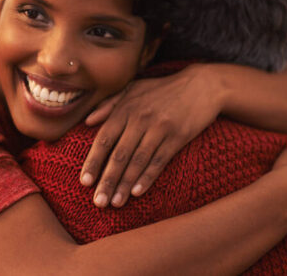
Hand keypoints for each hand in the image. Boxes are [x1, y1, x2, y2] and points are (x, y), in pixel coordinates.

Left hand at [80, 64, 224, 207]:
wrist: (202, 85)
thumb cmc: (162, 89)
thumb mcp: (133, 89)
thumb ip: (109, 104)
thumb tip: (87, 121)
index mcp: (125, 109)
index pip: (104, 139)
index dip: (93, 161)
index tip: (84, 182)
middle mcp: (140, 119)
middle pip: (119, 154)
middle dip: (107, 180)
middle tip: (98, 202)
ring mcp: (159, 128)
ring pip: (138, 161)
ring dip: (124, 184)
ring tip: (115, 203)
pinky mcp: (178, 136)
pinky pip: (159, 160)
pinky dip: (147, 177)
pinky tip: (137, 192)